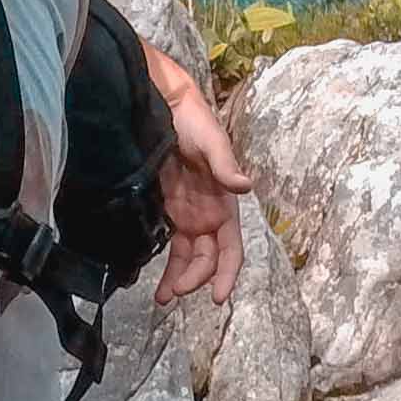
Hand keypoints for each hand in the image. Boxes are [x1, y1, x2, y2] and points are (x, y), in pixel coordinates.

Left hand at [150, 45, 251, 305]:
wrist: (160, 102)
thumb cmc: (190, 118)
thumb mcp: (209, 139)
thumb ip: (224, 164)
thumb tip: (246, 187)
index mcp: (223, 202)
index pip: (232, 247)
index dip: (227, 272)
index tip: (218, 297)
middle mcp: (208, 213)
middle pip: (208, 258)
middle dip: (195, 279)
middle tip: (174, 293)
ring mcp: (187, 213)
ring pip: (189, 256)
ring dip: (180, 278)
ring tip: (162, 298)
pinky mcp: (167, 209)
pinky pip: (171, 245)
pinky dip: (166, 265)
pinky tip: (154, 281)